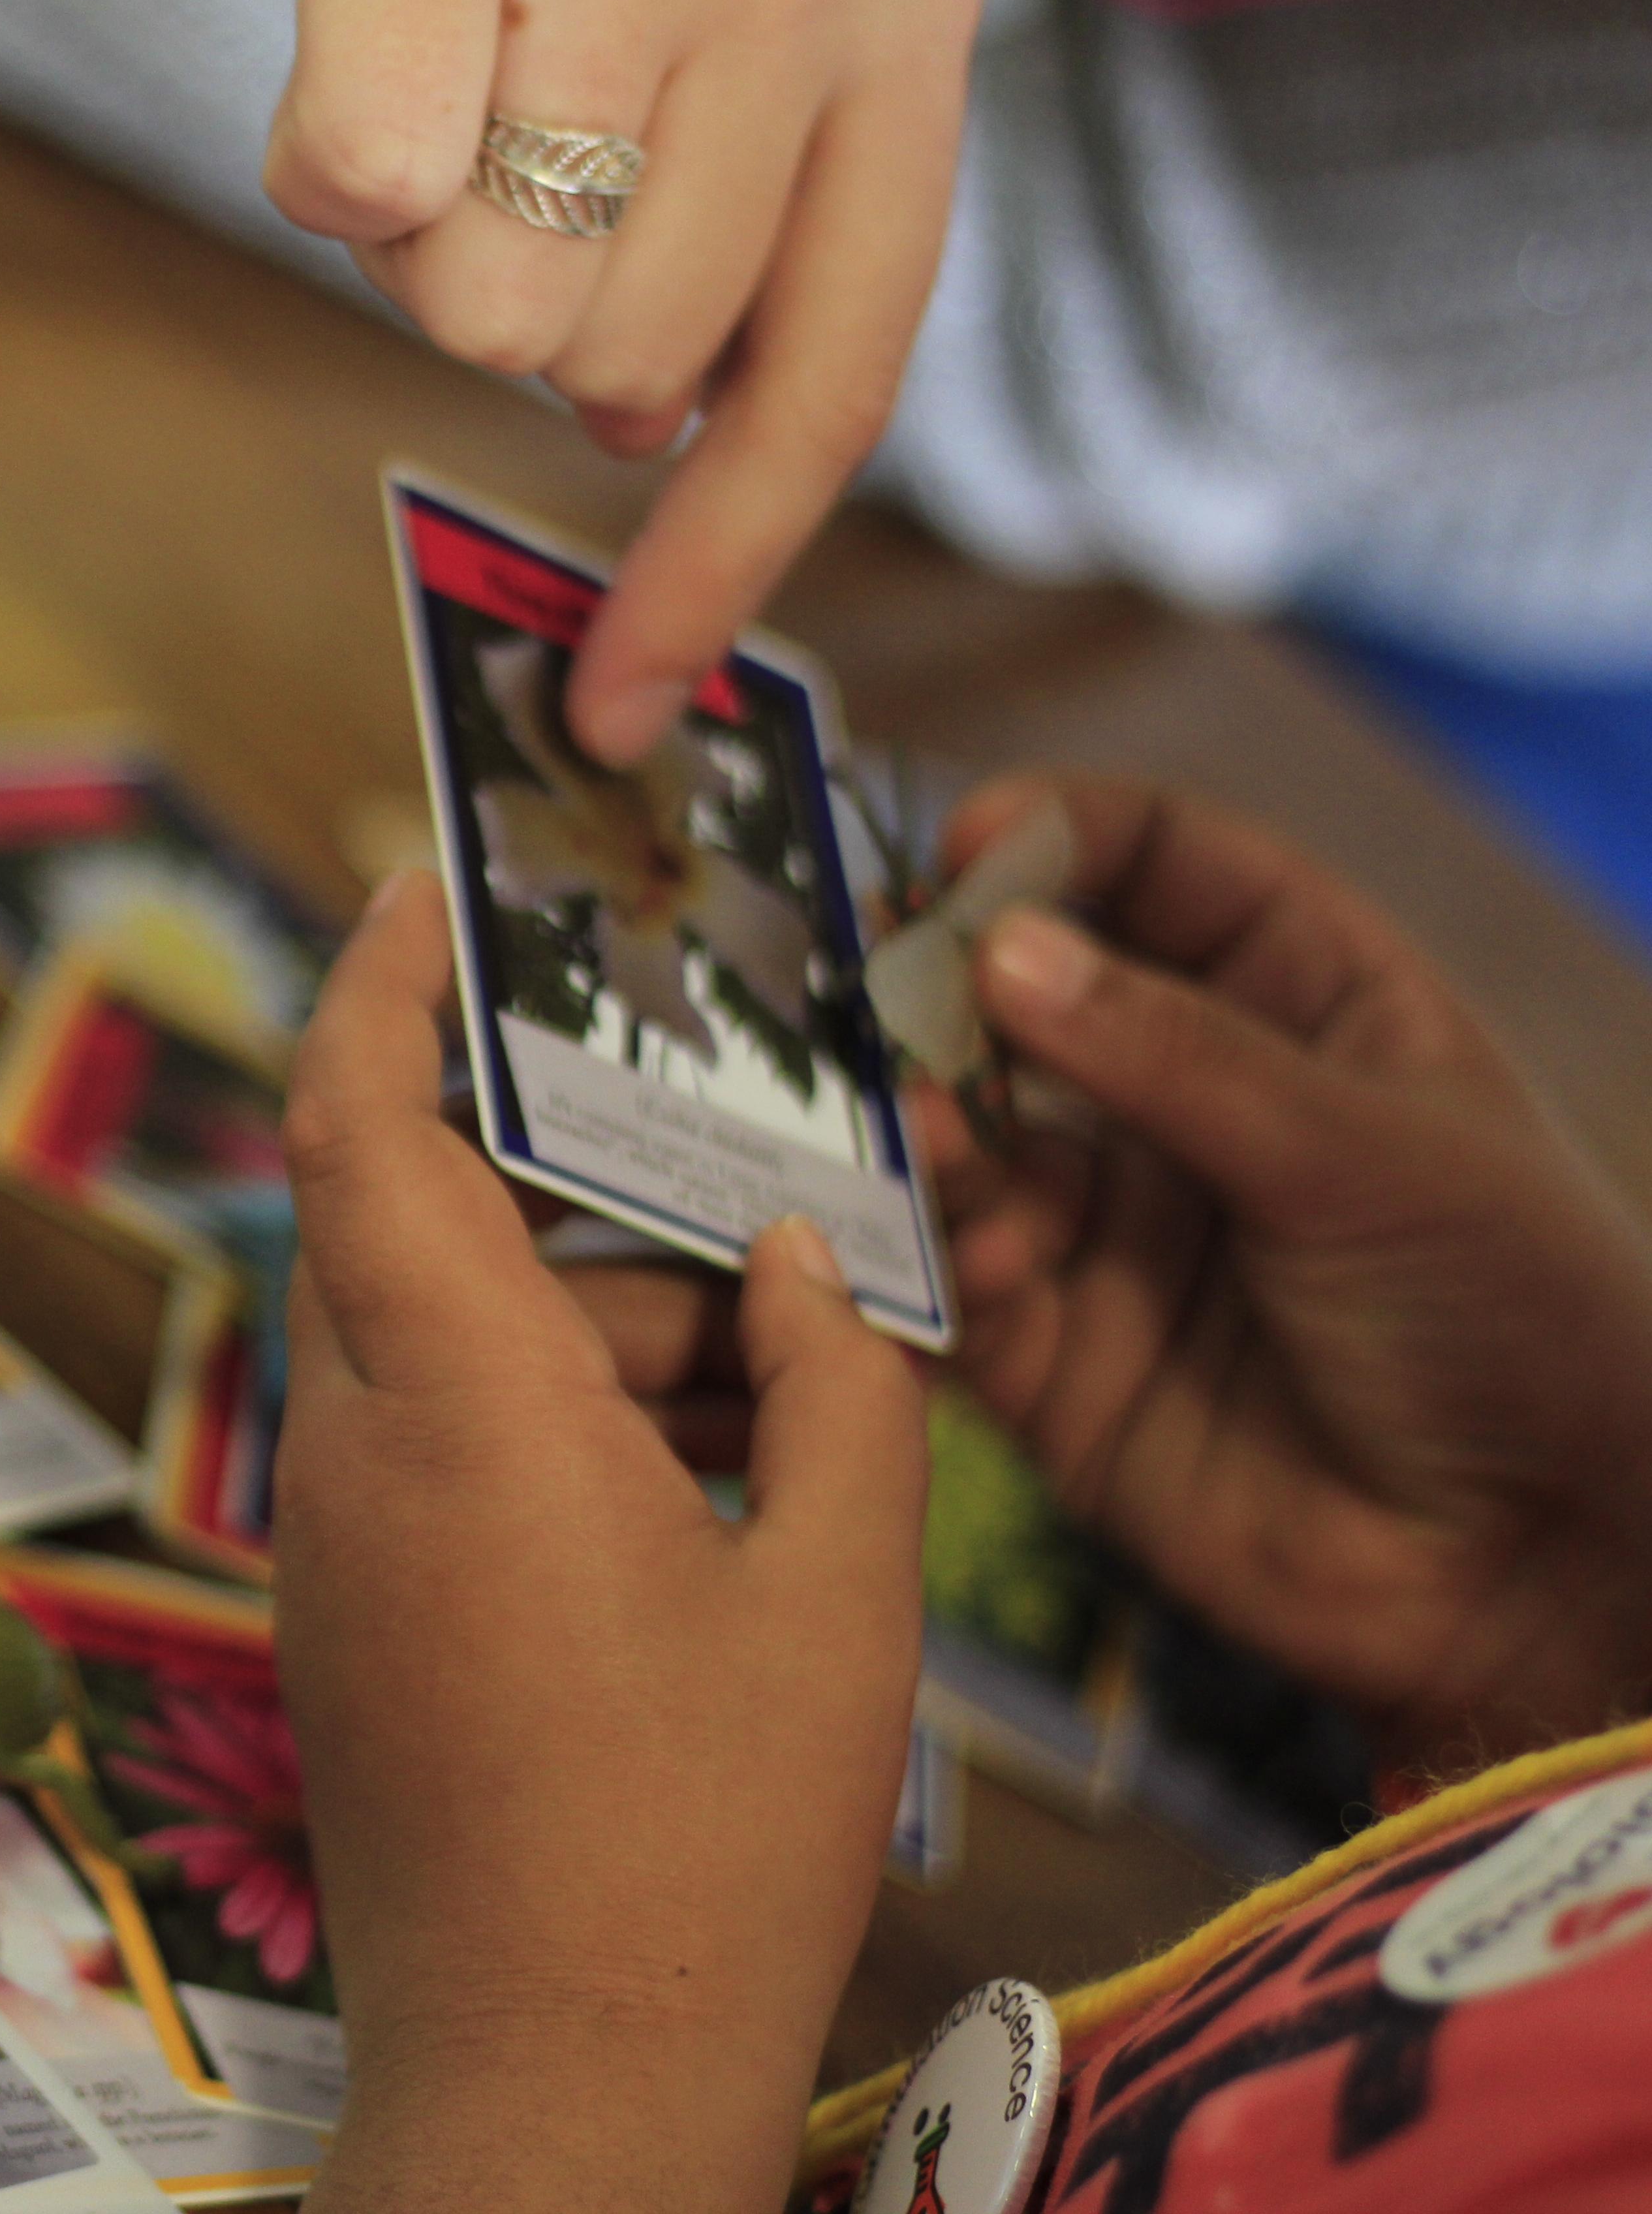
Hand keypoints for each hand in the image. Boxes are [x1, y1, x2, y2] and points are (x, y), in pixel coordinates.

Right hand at [265, 0, 980, 761]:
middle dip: (518, 309)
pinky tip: (349, 49)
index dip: (720, 562)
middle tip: (473, 148)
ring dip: (410, 232)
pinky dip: (327, 152)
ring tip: (417, 65)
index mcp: (902, 22)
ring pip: (488, 308)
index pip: (833, 379)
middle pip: (623, 370)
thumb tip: (644, 432)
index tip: (627, 707)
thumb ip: (722, 194)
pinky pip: (367, 178)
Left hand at [273, 872, 926, 2212]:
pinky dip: (566, 1431)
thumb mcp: (836, 1597)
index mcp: (455, 1405)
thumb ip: (837, 1388)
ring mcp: (337, 1544)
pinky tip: (721, 1499)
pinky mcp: (352, 1620)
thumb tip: (791, 1263)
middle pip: (436, 1232)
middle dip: (597, 1212)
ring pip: (456, 1348)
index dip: (373, 978)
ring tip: (794, 1405)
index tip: (420, 879)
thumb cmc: (703, 1846)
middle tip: (756, 1221)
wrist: (557, 2089)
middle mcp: (355, 1452)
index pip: (352, 1118)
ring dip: (610, 1341)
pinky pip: (443, 1451)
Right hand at [929, 776, 1651, 1767]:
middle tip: (872, 988)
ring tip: (922, 1140)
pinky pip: (959, 1296)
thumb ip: (1175, 1056)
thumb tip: (1001, 952)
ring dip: (932, 1137)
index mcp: (1309, 1008)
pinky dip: (934, 1269)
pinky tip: (961, 1261)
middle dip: (944, 992)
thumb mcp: (1368, 1155)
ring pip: (973, 1151)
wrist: (1537, 1571)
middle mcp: (1195, 1108)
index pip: (1161, 869)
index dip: (1062, 839)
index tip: (965, 846)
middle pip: (1029, 1005)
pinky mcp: (1060, 1365)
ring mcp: (1119, 1235)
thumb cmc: (1515, 1322)